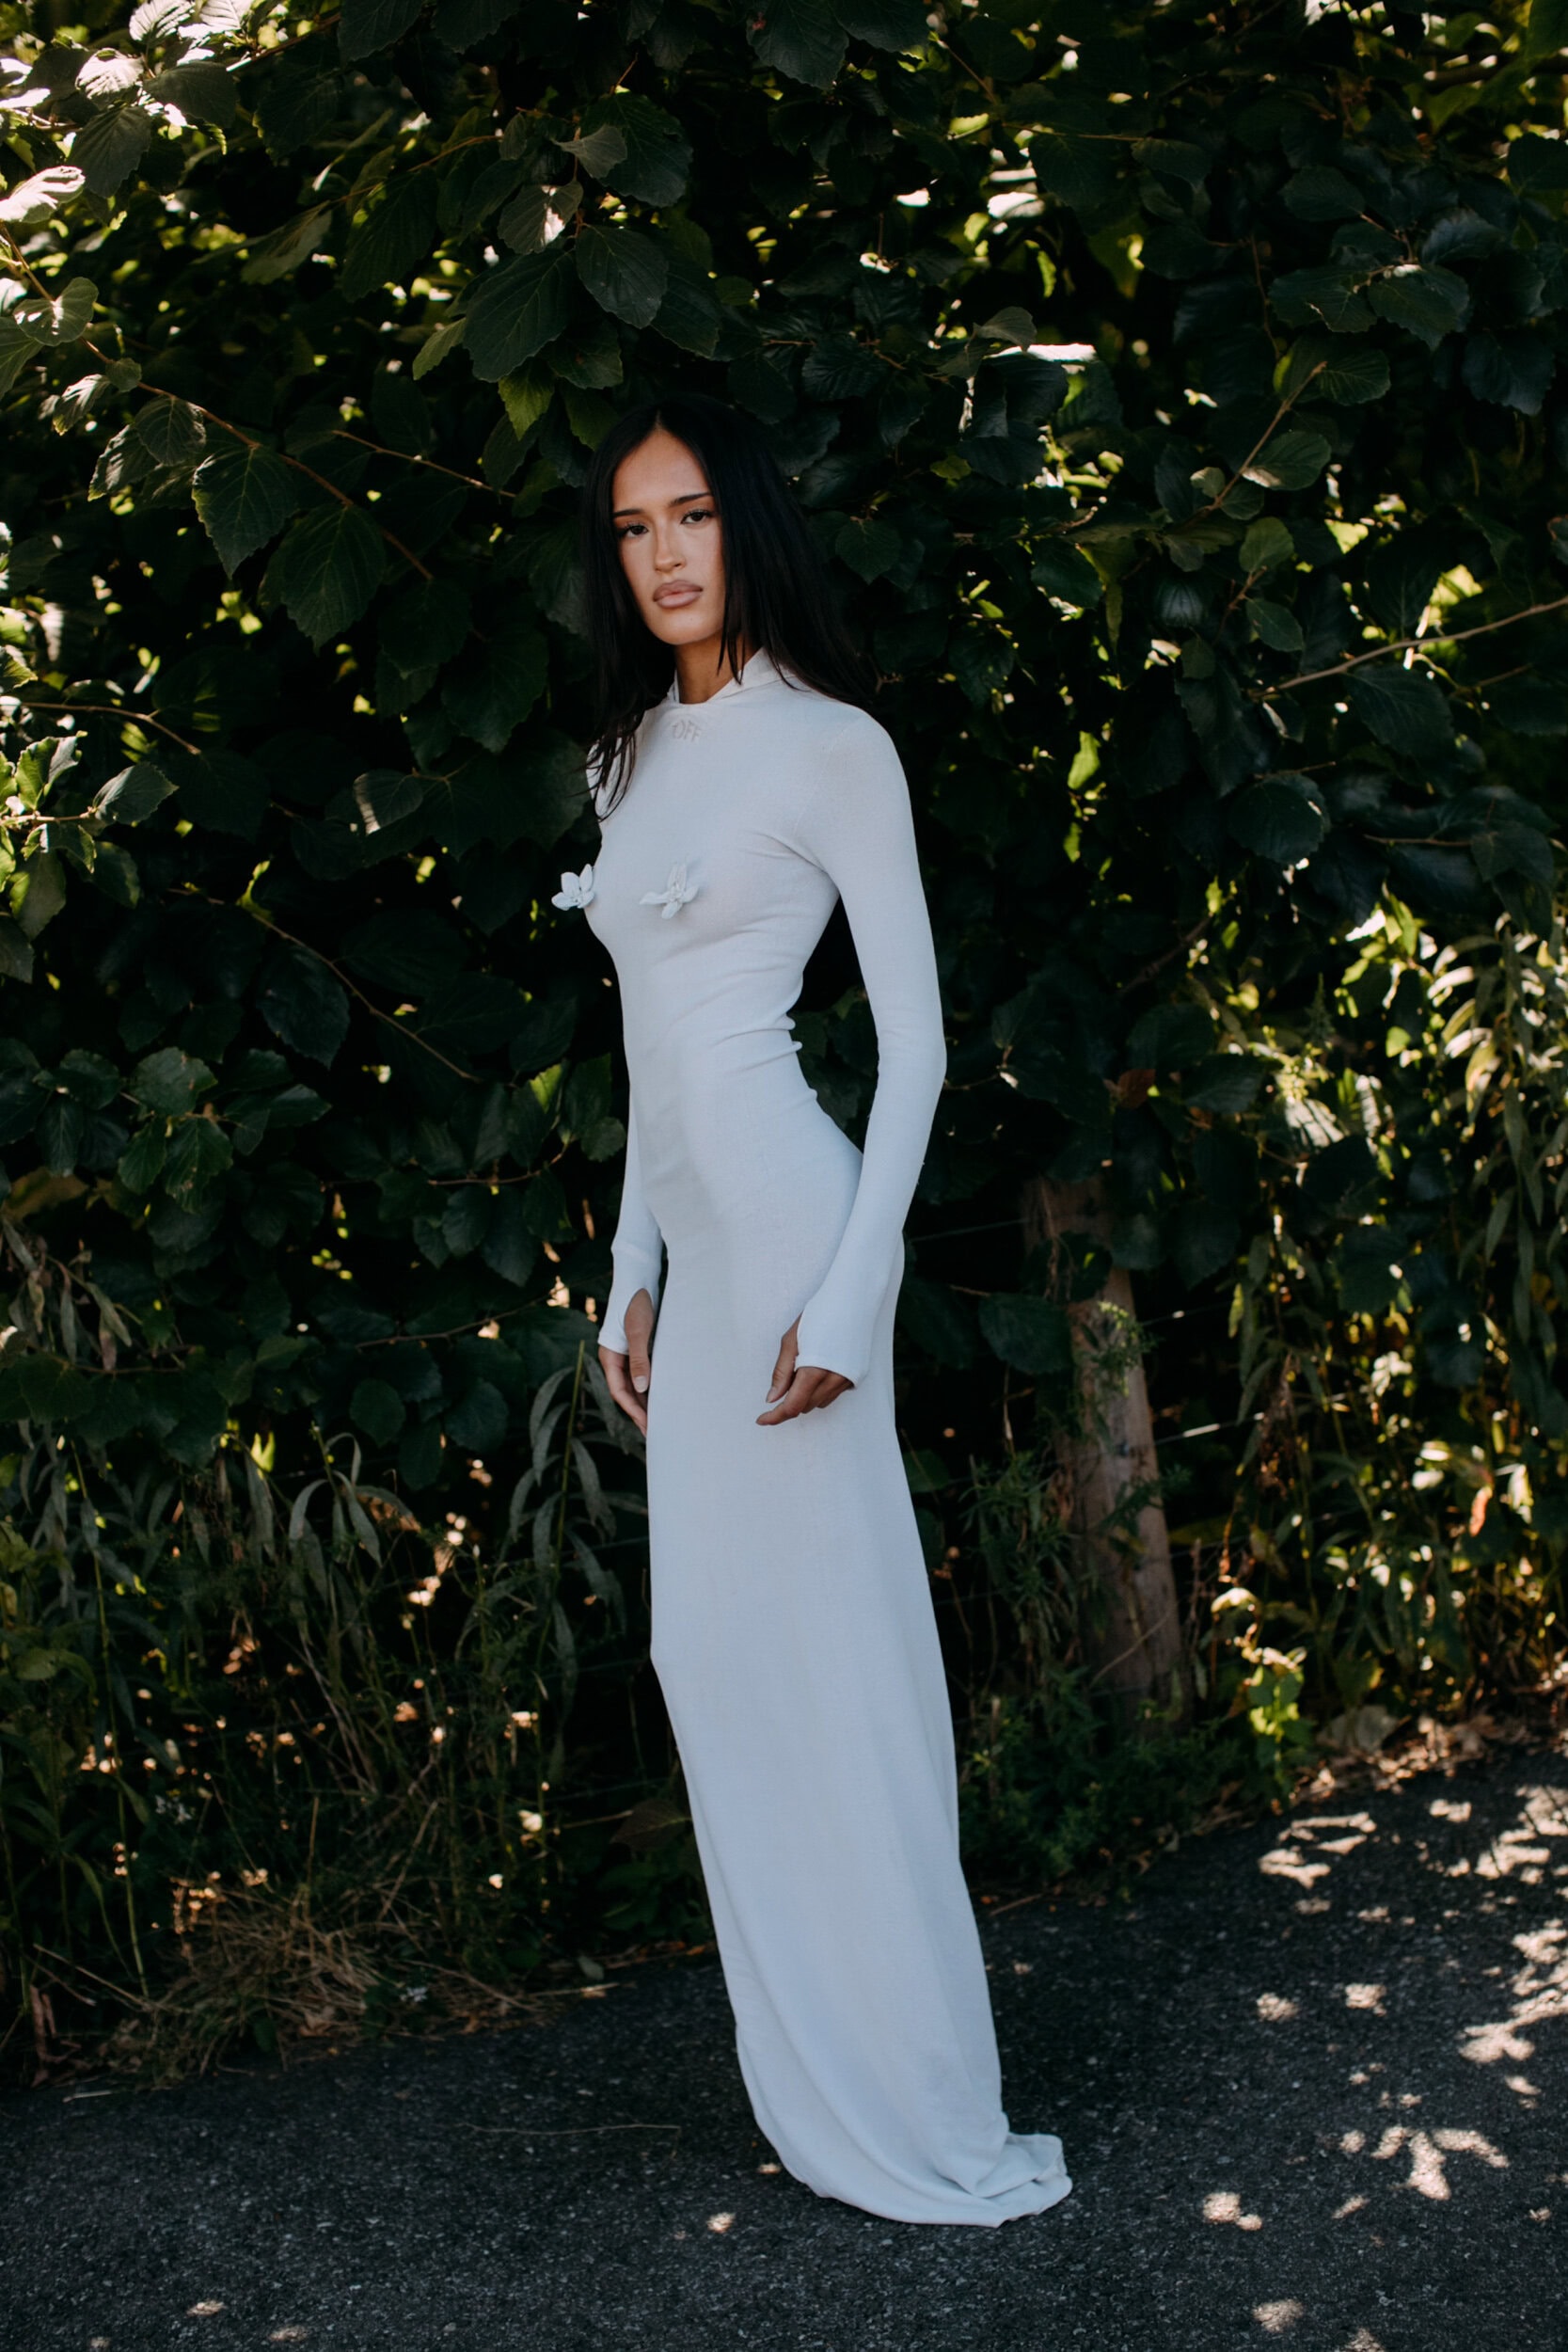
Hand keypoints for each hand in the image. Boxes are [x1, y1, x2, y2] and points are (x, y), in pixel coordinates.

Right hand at [600, 1287, 655, 1434]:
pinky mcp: (638, 1347)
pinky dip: (651, 1386)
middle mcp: (615, 1357)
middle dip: (639, 1411)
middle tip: (654, 1432)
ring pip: (634, 1384)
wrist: (640, 1279)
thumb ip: (640, 1359)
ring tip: (659, 1419)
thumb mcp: (639, 1331)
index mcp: (609, 1356)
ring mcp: (626, 1353)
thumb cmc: (637, 1303)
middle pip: (626, 1391)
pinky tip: (662, 1395)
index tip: (648, 1425)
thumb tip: (642, 1388)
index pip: (619, 1391)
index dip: (633, 1410)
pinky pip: (643, 1372)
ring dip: (645, 1401)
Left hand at [756, 1314, 851, 1425]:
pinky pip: (833, 1394)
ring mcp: (848, 1380)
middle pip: (805, 1407)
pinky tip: (819, 1367)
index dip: (775, 1416)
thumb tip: (772, 1398)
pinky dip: (821, 1389)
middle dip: (789, 1401)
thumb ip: (781, 1373)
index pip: (792, 1407)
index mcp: (814, 1371)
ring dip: (806, 1395)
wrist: (853, 1300)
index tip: (761, 1419)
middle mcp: (834, 1380)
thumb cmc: (819, 1315)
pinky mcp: (857, 1377)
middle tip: (784, 1379)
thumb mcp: (791, 1340)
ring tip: (803, 1367)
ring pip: (819, 1403)